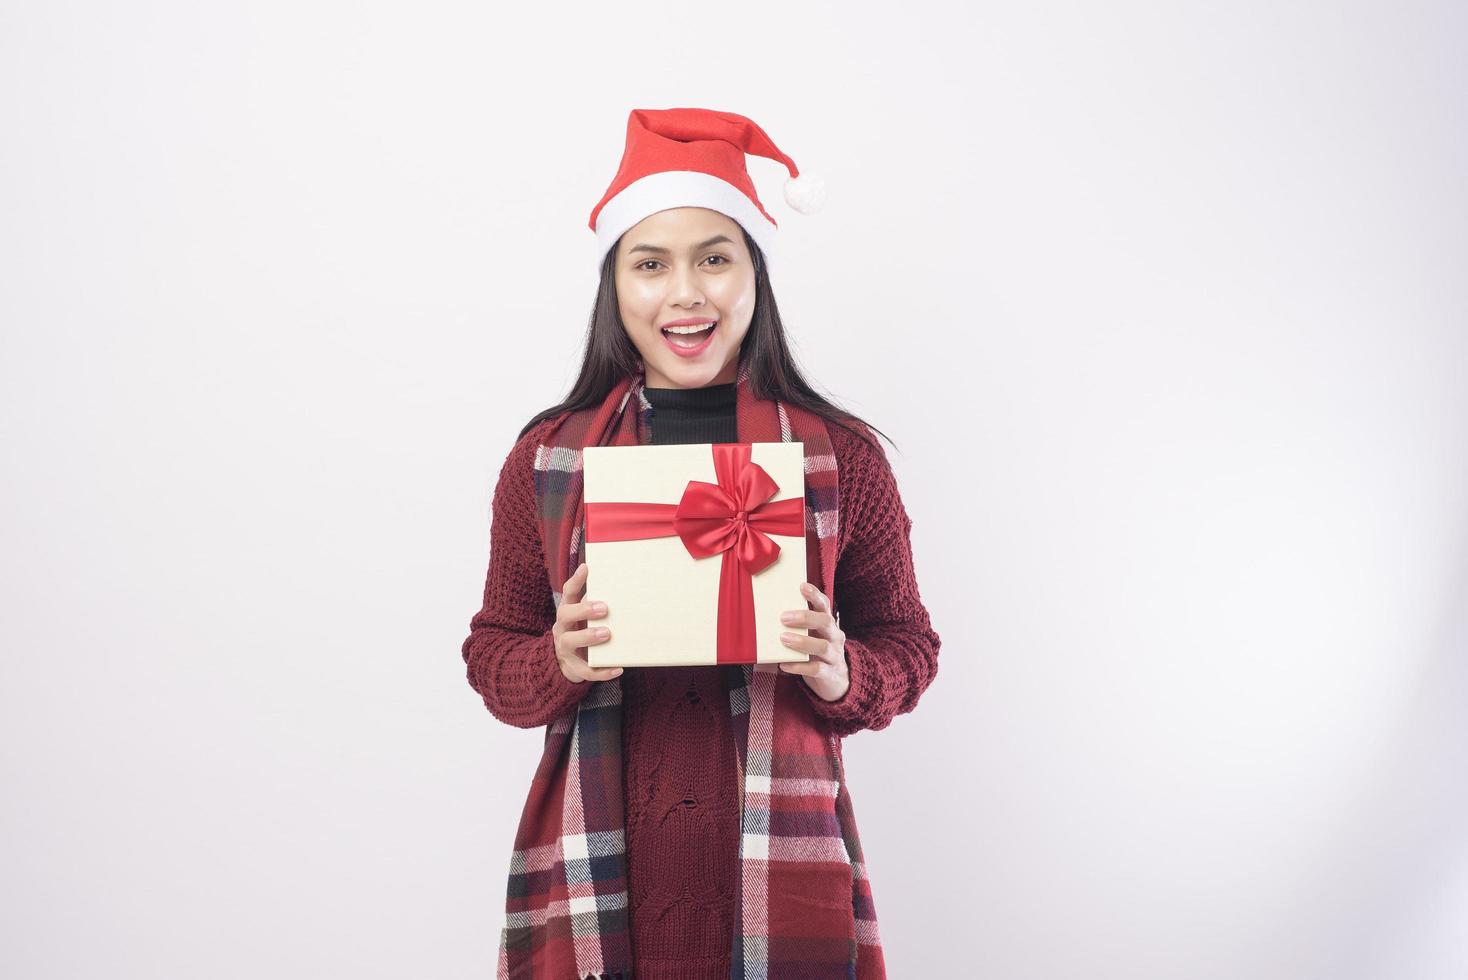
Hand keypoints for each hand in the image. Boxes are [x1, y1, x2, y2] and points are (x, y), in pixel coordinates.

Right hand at [553, 562, 623, 683]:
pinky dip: (602, 671)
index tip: (586, 568)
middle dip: (584, 610)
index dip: (576, 580)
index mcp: (567, 611)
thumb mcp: (585, 617)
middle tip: (604, 608)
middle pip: (565, 615)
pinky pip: (586, 670)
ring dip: (588, 637)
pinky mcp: (573, 667)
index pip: (568, 593)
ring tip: (606, 634)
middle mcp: (562, 628)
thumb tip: (620, 586)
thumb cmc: (581, 631)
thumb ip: (595, 604)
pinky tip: (618, 668)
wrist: (566, 663)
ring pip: (571, 642)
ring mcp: (565, 648)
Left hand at [777, 582, 849, 701]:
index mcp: (827, 624)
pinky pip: (816, 669)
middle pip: (825, 621)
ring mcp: (834, 655)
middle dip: (805, 617)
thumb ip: (797, 626)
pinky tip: (784, 665)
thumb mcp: (811, 636)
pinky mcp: (829, 673)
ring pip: (822, 646)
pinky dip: (799, 667)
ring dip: (802, 642)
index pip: (824, 605)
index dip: (815, 595)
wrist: (836, 681)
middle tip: (784, 617)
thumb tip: (766, 617)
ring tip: (784, 639)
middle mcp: (834, 636)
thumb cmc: (816, 652)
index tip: (802, 586)